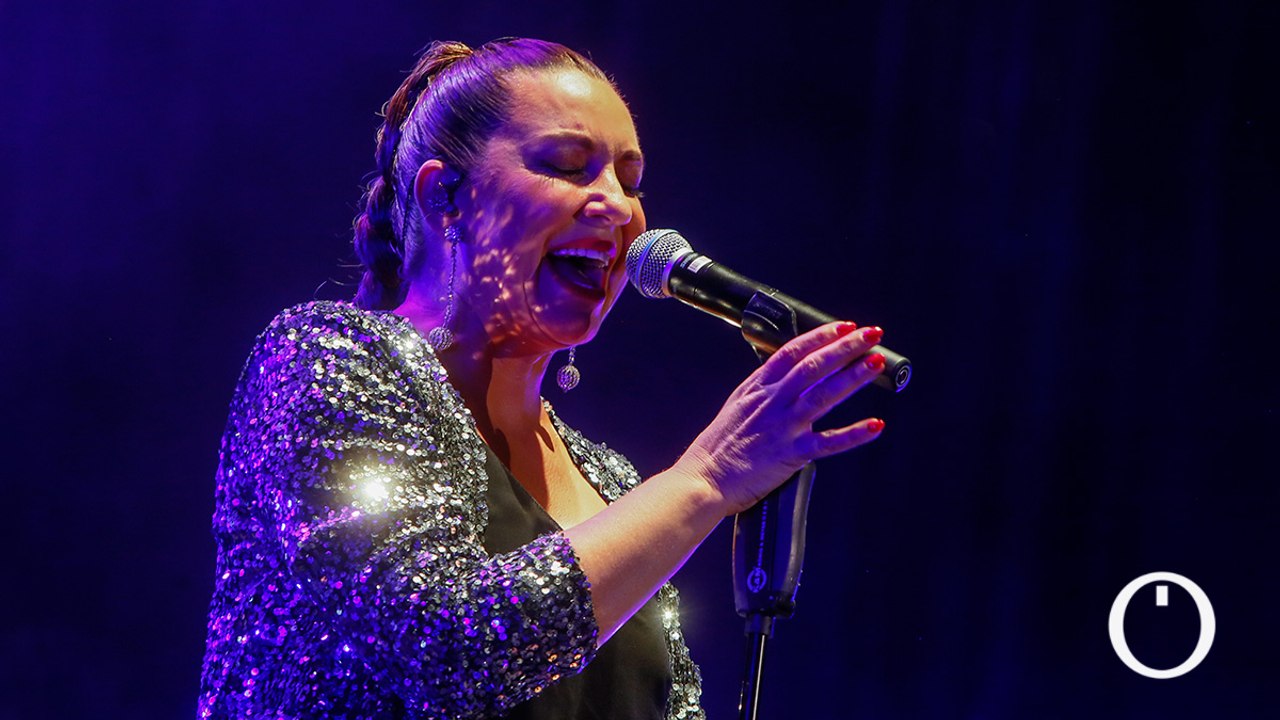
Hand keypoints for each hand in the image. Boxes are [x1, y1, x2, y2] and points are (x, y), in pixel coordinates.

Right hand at [675, 322, 886, 514]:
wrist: (703, 479)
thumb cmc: (718, 447)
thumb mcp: (738, 405)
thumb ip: (764, 390)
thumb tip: (789, 377)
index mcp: (758, 387)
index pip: (793, 351)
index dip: (821, 336)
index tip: (843, 326)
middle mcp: (773, 401)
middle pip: (814, 366)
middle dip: (846, 347)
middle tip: (871, 333)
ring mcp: (783, 427)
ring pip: (824, 395)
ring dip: (853, 377)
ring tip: (876, 362)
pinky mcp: (791, 455)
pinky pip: (828, 442)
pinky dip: (854, 434)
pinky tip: (875, 425)